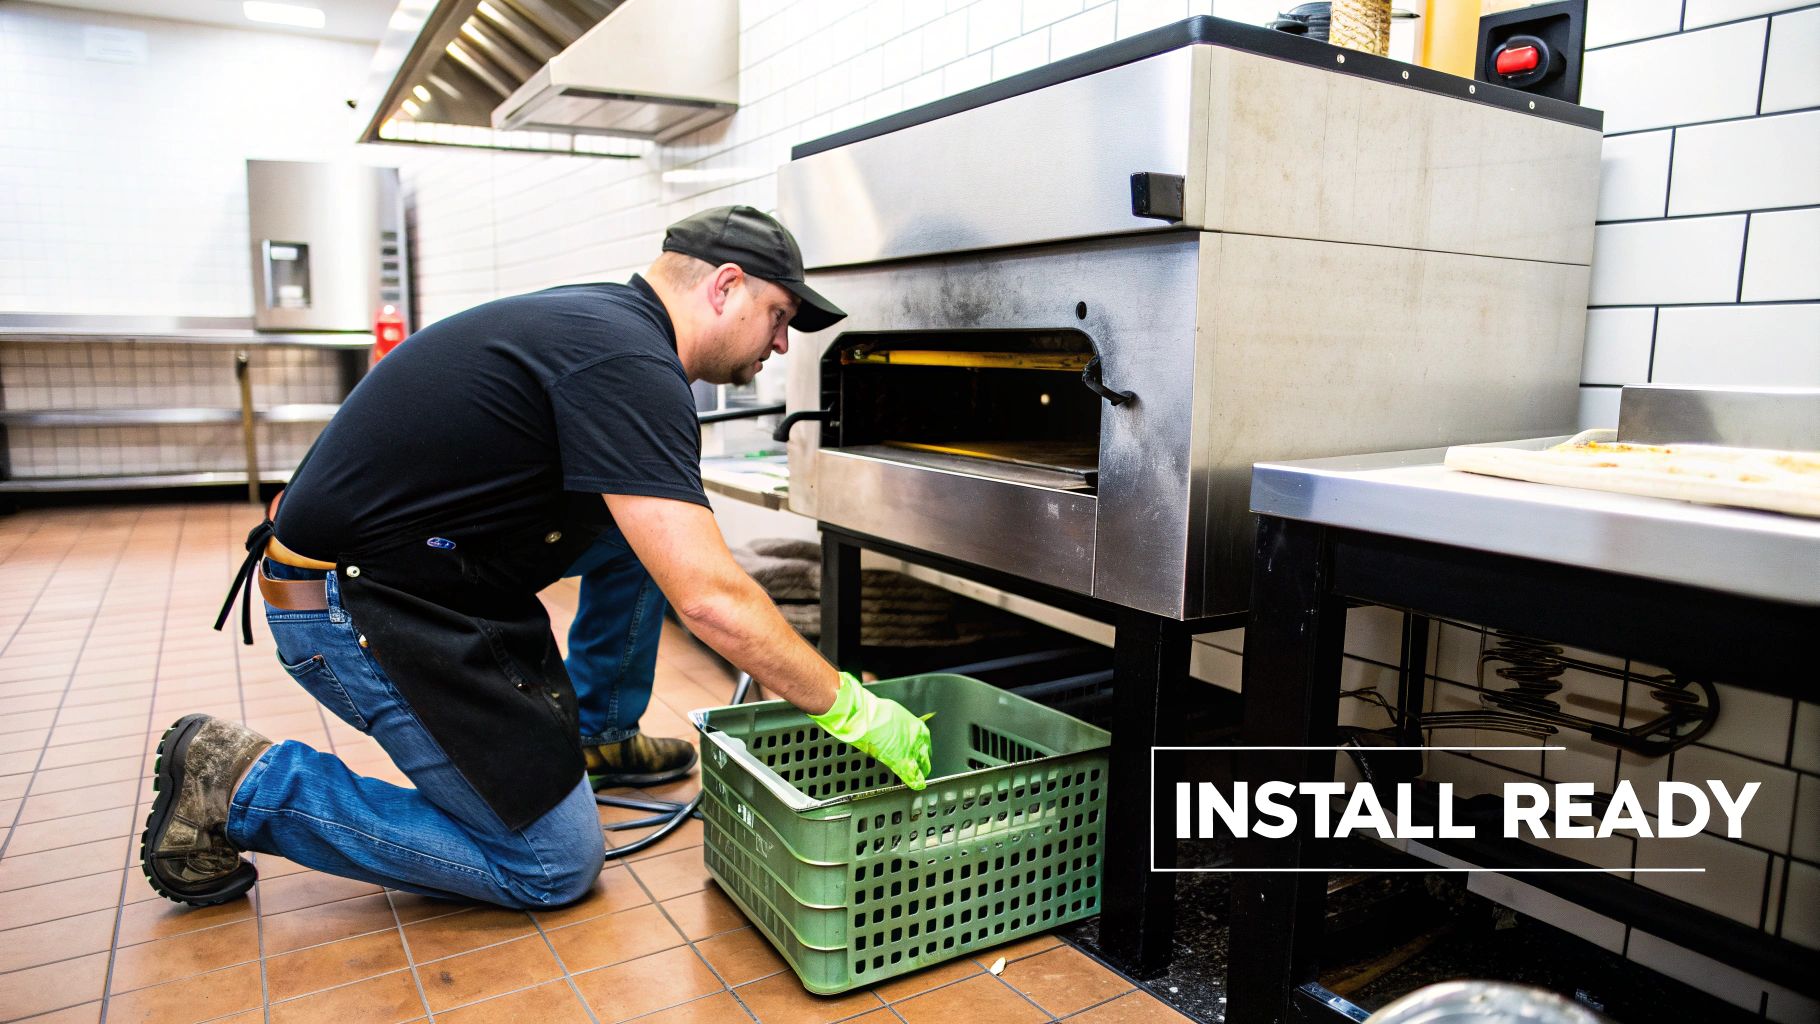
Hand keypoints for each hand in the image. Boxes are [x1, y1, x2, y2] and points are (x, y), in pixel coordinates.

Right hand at [808, 672, 932, 789]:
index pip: (925, 738)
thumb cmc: (874, 712)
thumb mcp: (892, 712)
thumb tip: (895, 724)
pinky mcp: (898, 761)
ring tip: (922, 777)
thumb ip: (897, 722)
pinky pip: (911, 774)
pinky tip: (919, 785)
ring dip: (921, 770)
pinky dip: (915, 780)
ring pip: (921, 764)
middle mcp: (915, 738)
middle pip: (925, 752)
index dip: (924, 746)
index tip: (924, 749)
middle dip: (925, 759)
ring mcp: (908, 750)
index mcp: (915, 725)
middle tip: (925, 765)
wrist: (865, 719)